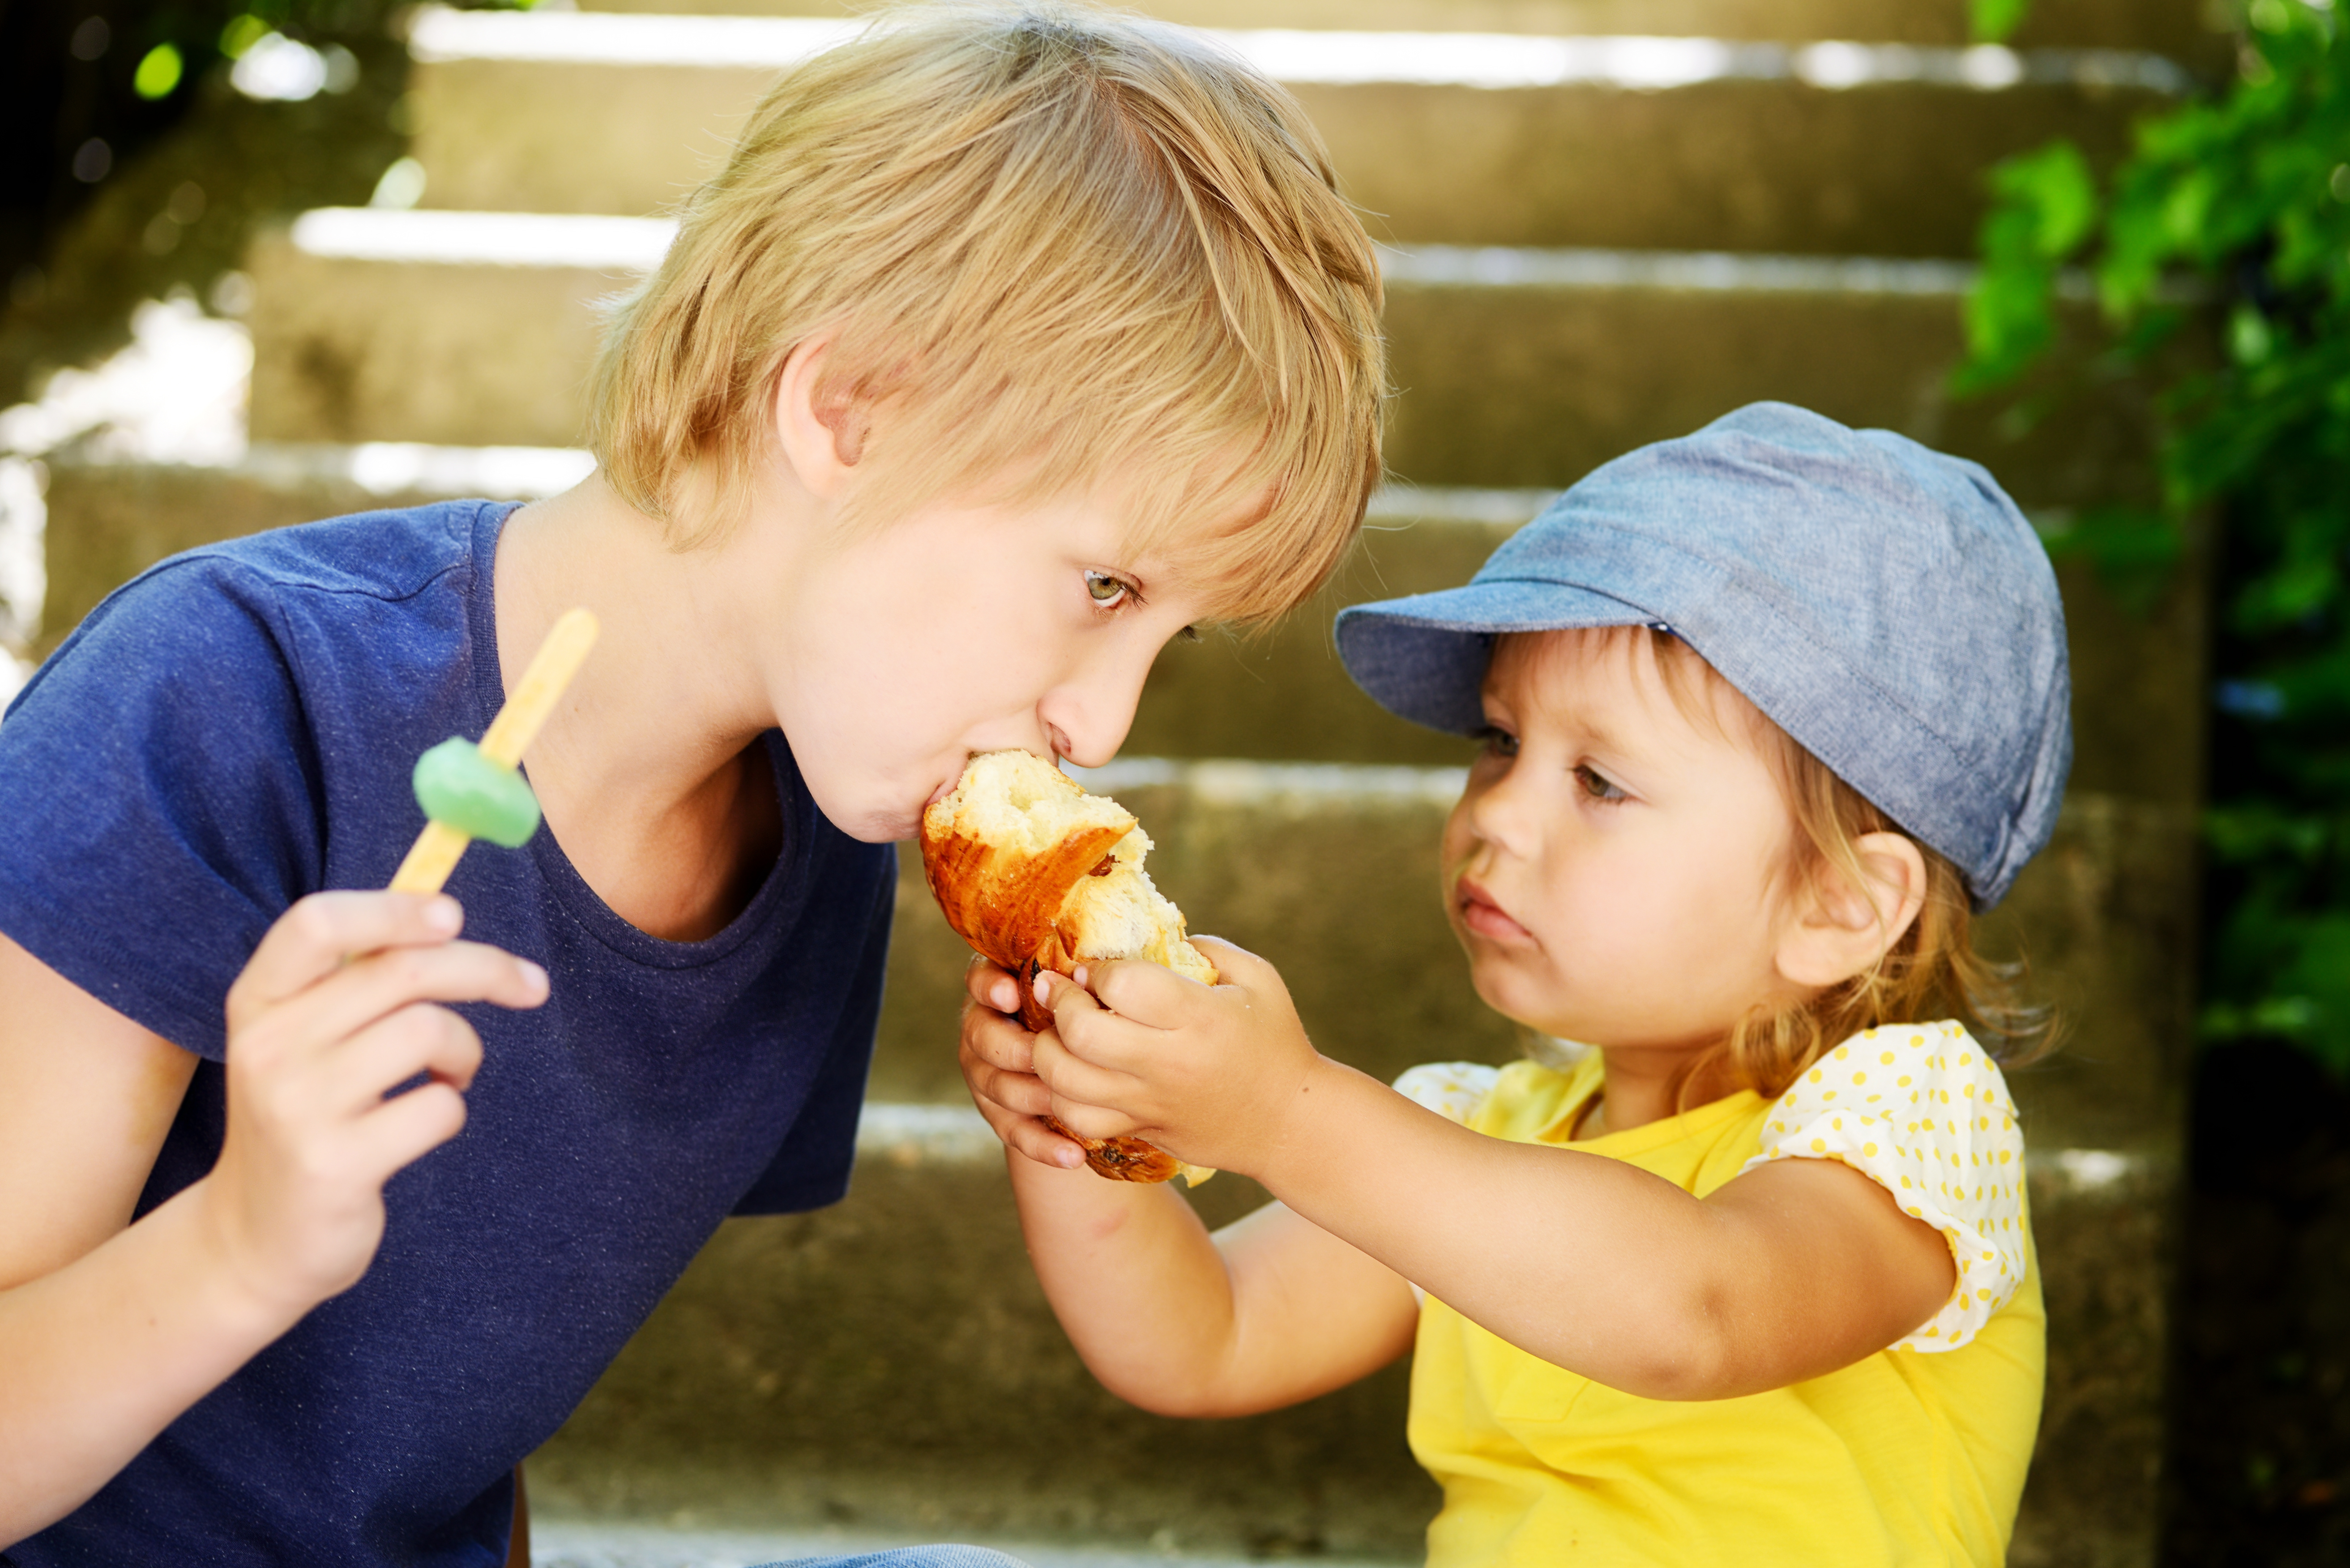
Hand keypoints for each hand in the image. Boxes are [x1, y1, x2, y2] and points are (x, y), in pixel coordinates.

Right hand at [199, 892, 548, 1316]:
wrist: (255, 1239)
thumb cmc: (305, 1116)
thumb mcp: (305, 1037)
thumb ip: (357, 976)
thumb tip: (444, 909)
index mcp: (257, 1002)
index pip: (317, 924)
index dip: (393, 909)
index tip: (453, 915)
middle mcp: (267, 1047)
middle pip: (401, 971)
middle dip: (485, 968)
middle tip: (530, 986)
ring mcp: (297, 1107)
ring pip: (428, 1031)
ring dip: (465, 1050)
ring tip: (449, 1074)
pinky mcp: (336, 1164)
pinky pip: (439, 1106)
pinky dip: (451, 1107)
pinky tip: (421, 1124)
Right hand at [958, 956, 1085, 1169]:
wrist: (1080, 1062)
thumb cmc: (1086, 1010)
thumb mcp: (1079, 987)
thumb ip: (1079, 974)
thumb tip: (1102, 964)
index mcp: (999, 988)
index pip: (979, 980)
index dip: (989, 987)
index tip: (1011, 994)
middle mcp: (983, 1028)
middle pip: (981, 1037)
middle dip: (1012, 1048)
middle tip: (1040, 1054)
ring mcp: (986, 1074)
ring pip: (996, 1086)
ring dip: (1031, 1096)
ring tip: (1066, 1104)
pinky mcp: (999, 1113)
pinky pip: (1015, 1132)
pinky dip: (1043, 1145)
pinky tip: (1072, 1155)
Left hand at [1029, 936, 1319, 1179]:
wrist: (1290, 1123)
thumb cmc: (1275, 1040)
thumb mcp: (1257, 978)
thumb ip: (1205, 947)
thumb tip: (1147, 933)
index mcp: (1200, 1018)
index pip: (1123, 987)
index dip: (1098, 970)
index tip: (1098, 967)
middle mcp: (1170, 1063)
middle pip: (1083, 1035)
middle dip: (1059, 1003)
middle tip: (1058, 989)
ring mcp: (1150, 1103)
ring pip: (1067, 1083)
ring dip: (1046, 1050)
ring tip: (1054, 1031)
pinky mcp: (1140, 1130)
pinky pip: (1077, 1121)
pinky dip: (1057, 1097)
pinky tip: (1067, 1073)